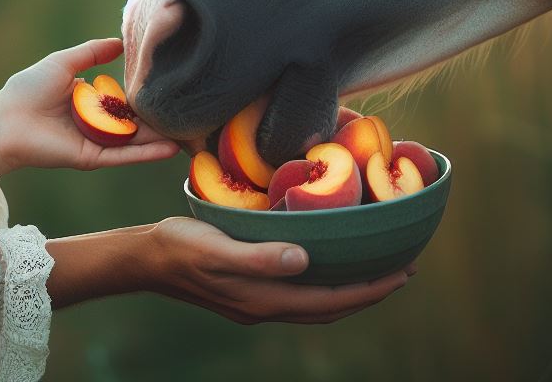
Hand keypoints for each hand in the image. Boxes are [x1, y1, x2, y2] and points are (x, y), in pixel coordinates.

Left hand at [0, 37, 179, 171]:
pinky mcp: (92, 157)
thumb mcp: (65, 62)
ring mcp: (97, 142)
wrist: (6, 119)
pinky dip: (147, 153)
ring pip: (136, 140)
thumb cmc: (29, 89)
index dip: (149, 95)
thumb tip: (120, 42)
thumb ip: (92, 52)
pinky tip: (170, 149)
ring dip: (162, 138)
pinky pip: (123, 155)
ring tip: (192, 135)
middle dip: (163, 121)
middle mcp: (97, 123)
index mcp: (91, 102)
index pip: (127, 99)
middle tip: (192, 115)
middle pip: (137, 122)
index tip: (174, 88)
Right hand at [148, 217, 411, 323]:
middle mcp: (267, 306)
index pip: (332, 299)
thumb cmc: (182, 245)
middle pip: (332, 306)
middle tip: (405, 269)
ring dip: (351, 290)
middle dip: (370, 291)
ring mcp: (259, 301)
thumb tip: (304, 260)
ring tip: (377, 269)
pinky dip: (326, 284)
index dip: (371, 289)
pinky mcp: (251, 291)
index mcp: (266, 298)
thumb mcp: (219, 248)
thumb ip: (260, 257)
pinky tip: (329, 264)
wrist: (146, 258)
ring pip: (318, 303)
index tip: (404, 272)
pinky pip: (302, 294)